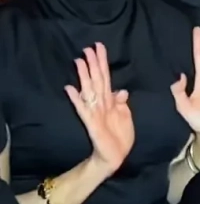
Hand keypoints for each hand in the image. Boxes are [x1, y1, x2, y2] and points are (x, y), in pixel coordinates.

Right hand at [65, 42, 134, 175]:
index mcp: (110, 100)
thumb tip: (121, 90)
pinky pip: (83, 109)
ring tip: (79, 61)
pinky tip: (69, 89)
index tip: (99, 47)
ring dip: (84, 76)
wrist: (115, 156)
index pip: (105, 77)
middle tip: (88, 48)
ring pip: (89, 90)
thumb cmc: (120, 136)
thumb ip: (122, 103)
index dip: (102, 62)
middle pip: (96, 79)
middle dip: (93, 64)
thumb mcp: (125, 116)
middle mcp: (101, 103)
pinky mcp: (91, 122)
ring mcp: (95, 112)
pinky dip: (76, 99)